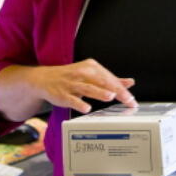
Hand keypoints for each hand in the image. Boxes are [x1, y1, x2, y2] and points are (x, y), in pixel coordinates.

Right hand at [17, 59, 136, 113]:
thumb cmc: (71, 77)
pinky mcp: (62, 93)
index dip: (122, 89)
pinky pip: (72, 99)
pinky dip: (79, 103)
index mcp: (91, 67)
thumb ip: (110, 80)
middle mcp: (82, 72)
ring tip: (110, 96)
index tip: (131, 99)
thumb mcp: (91, 75)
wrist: (44, 79)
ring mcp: (71, 83)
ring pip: (87, 88)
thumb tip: (129, 82)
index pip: (109, 77)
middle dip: (116, 90)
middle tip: (128, 100)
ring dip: (99, 92)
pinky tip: (87, 108)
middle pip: (102, 81)